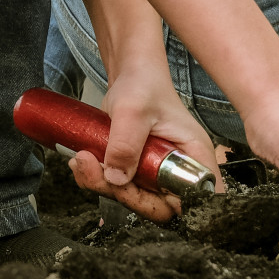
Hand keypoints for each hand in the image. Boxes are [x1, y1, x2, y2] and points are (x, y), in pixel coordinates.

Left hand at [67, 68, 222, 222]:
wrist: (131, 72)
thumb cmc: (143, 82)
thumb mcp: (132, 110)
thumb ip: (125, 144)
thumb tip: (116, 179)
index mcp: (194, 155)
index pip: (195, 199)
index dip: (168, 206)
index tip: (134, 191)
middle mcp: (180, 168)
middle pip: (158, 205)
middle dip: (122, 194)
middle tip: (94, 170)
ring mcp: (158, 171)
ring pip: (134, 197)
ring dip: (103, 185)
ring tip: (83, 160)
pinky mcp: (138, 168)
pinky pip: (120, 186)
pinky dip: (98, 178)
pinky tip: (84, 161)